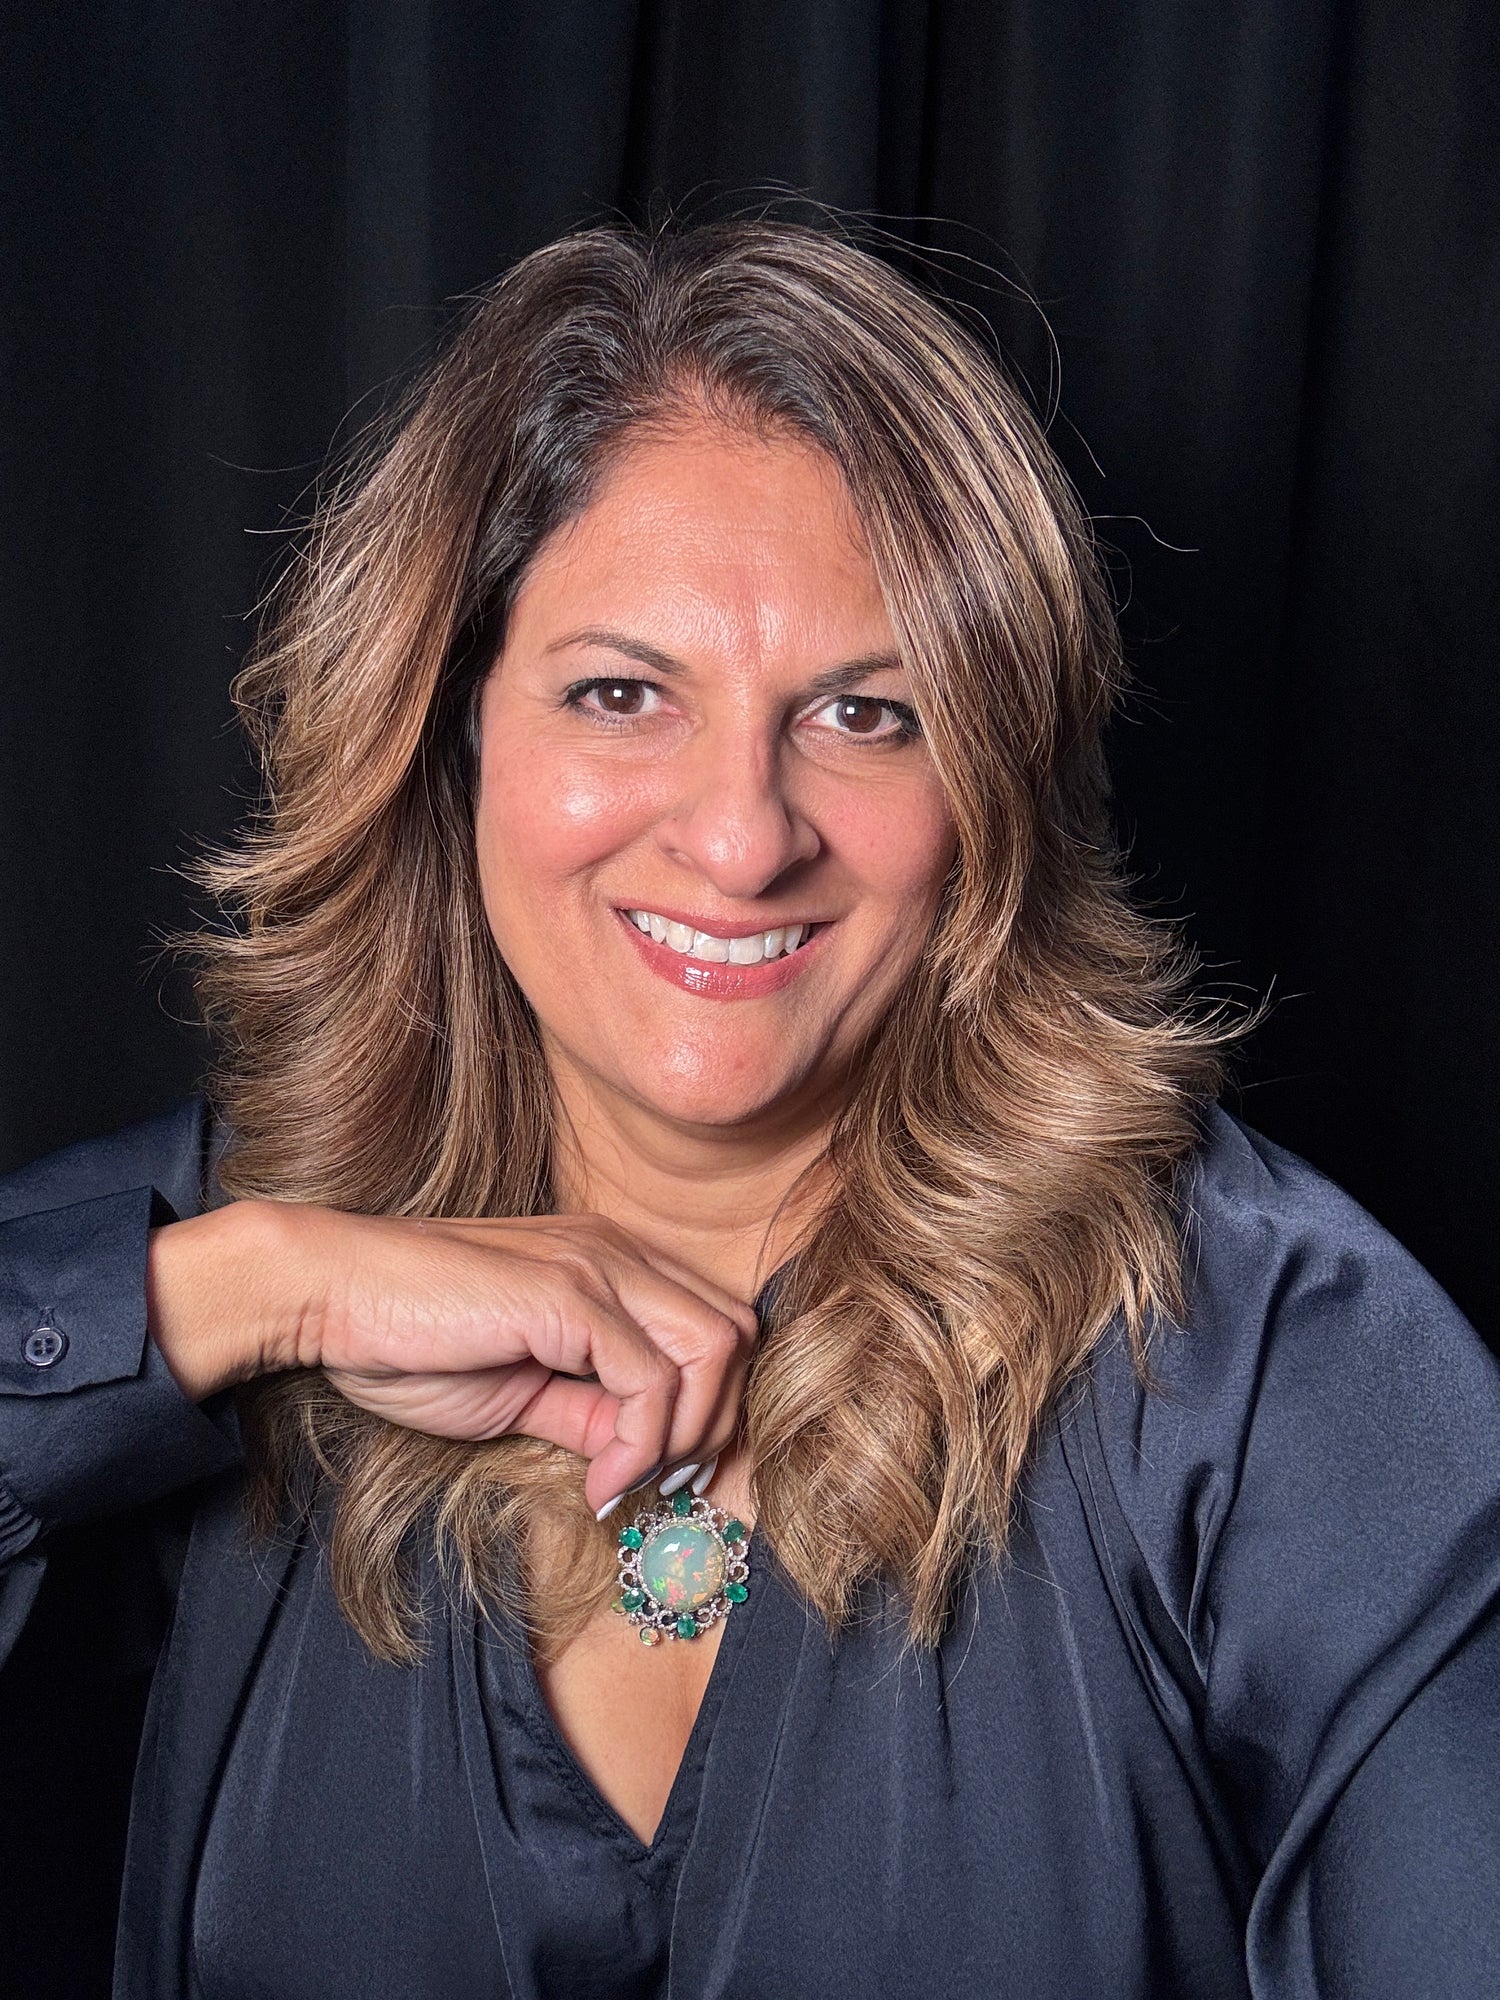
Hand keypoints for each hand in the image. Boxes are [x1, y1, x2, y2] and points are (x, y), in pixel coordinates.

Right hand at [148, 1201, 756, 1515]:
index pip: (714, 1326)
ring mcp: (598, 1265)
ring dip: (686, 1435)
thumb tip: (640, 1457)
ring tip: (625, 1482)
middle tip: (663, 1484)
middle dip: (716, 1421)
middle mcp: (618, 1252)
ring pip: (714, 1349)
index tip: (668, 1475)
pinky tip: (596, 1481)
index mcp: (610, 1263)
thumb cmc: (409, 1339)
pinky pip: (652, 1380)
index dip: (710, 1406)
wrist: (330, 1295)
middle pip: (735, 1333)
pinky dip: (640, 1446)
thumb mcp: (520, 1391)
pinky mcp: (570, 1295)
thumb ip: (586, 1413)